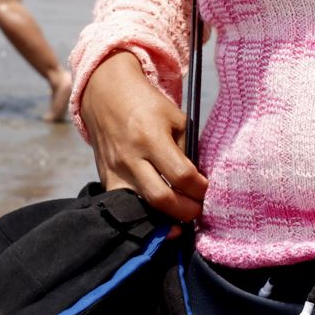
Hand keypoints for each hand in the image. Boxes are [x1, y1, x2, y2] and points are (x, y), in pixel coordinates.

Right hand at [80, 51, 207, 221]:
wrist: (107, 97)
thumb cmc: (148, 105)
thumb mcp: (175, 118)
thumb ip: (187, 148)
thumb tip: (200, 180)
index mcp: (151, 137)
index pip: (181, 175)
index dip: (200, 189)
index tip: (209, 192)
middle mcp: (131, 158)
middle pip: (161, 198)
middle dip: (186, 211)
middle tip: (199, 211)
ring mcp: (115, 172)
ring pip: (142, 208)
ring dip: (165, 218)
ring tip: (182, 216)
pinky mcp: (105, 180)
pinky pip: (126, 206)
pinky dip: (144, 214)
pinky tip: (159, 216)